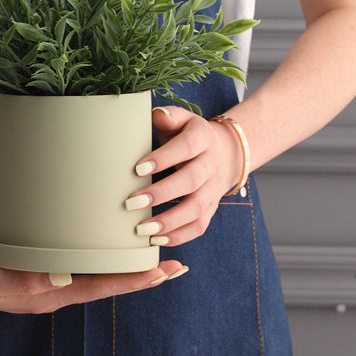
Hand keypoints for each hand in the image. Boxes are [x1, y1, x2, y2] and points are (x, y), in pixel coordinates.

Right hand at [0, 247, 186, 313]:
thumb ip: (19, 280)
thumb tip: (58, 276)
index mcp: (51, 296)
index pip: (100, 289)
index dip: (131, 280)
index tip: (161, 272)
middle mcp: (59, 288)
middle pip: (108, 281)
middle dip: (142, 273)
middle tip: (176, 261)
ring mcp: (54, 277)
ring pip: (98, 269)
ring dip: (126, 261)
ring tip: (153, 247)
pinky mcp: (45, 262)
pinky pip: (80, 258)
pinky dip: (100, 249)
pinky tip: (108, 236)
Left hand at [124, 106, 243, 246]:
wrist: (225, 152)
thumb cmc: (188, 134)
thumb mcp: (181, 119)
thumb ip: (168, 116)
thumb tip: (157, 115)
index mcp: (202, 137)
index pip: (186, 148)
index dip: (164, 158)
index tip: (137, 169)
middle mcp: (211, 164)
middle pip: (190, 181)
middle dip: (161, 194)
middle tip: (131, 203)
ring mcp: (214, 189)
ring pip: (197, 208)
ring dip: (169, 221)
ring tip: (142, 229)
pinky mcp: (212, 208)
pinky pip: (199, 226)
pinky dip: (179, 236)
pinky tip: (156, 240)